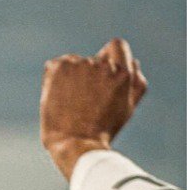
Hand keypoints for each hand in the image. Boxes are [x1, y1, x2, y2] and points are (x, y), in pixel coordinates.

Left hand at [40, 38, 147, 179]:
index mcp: (124, 73)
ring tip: (70, 103)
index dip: (108, 58)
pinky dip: (53, 78)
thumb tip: (134, 62)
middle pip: (93, 59)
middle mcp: (104, 64)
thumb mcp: (127, 108)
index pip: (117, 46)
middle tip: (84, 102)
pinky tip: (57, 97)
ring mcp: (81, 65)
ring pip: (74, 64)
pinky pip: (55, 66)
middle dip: (88, 76)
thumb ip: (135, 83)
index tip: (99, 75)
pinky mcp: (60, 68)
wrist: (74, 143)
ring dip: (71, 78)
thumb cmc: (102, 130)